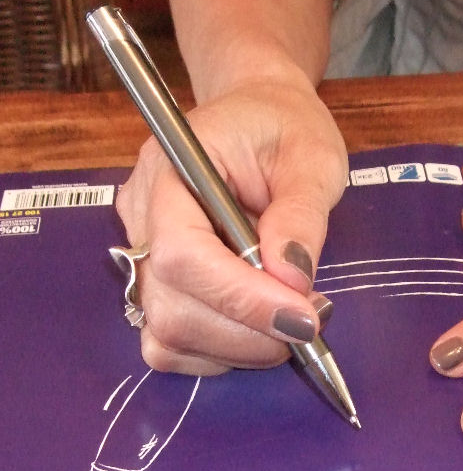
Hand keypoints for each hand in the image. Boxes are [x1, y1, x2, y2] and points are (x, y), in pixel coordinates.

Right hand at [117, 78, 347, 374]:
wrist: (261, 119)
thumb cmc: (286, 128)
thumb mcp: (312, 157)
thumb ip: (302, 214)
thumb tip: (292, 279)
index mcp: (170, 171)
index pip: (181, 254)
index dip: (240, 297)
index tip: (301, 317)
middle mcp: (142, 217)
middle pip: (170, 307)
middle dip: (248, 332)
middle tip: (311, 322)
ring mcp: (144, 254)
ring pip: (168, 335)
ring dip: (239, 347)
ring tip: (293, 320)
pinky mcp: (158, 283)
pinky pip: (173, 341)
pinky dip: (222, 350)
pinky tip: (261, 325)